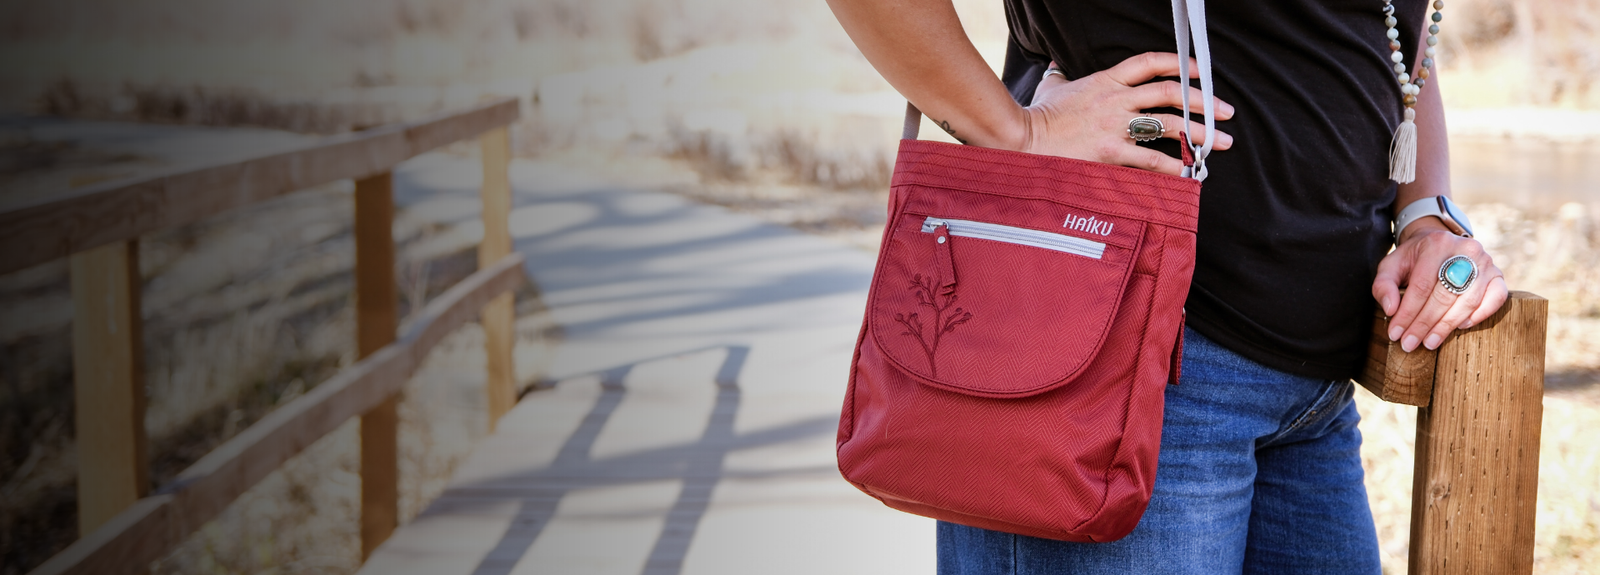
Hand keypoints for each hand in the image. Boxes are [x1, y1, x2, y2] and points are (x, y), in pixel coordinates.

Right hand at [1019, 52, 1234, 175]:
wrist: (1021, 138)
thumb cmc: (1036, 116)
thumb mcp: (1052, 87)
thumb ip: (1061, 77)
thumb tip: (1057, 68)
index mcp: (1105, 80)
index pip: (1151, 63)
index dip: (1182, 63)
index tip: (1204, 71)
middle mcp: (1116, 99)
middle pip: (1171, 92)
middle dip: (1204, 101)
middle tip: (1226, 112)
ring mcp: (1115, 125)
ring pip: (1169, 124)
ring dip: (1200, 133)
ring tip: (1222, 142)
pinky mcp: (1111, 152)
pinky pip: (1152, 159)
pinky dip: (1175, 166)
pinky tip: (1191, 172)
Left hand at [1372, 219, 1508, 351]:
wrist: (1438, 243)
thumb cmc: (1413, 259)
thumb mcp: (1391, 266)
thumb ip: (1384, 285)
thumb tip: (1391, 309)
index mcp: (1435, 244)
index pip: (1421, 286)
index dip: (1408, 313)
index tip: (1396, 333)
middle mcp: (1465, 250)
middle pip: (1444, 295)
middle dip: (1424, 324)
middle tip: (1410, 343)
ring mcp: (1485, 262)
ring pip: (1468, 300)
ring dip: (1447, 326)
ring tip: (1429, 342)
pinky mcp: (1497, 274)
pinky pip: (1496, 298)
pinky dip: (1479, 315)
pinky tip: (1460, 327)